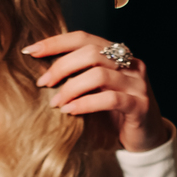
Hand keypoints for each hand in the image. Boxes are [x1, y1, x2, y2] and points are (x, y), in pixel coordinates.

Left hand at [23, 31, 169, 152]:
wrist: (146, 139)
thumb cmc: (114, 115)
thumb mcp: (95, 91)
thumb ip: (78, 77)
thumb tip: (41, 74)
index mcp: (116, 55)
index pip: (83, 38)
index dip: (55, 42)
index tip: (31, 51)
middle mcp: (130, 64)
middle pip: (90, 53)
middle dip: (61, 66)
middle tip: (43, 84)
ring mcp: (137, 84)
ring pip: (99, 75)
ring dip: (71, 88)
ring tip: (56, 103)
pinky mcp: (139, 105)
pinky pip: (110, 99)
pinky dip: (86, 104)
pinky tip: (70, 111)